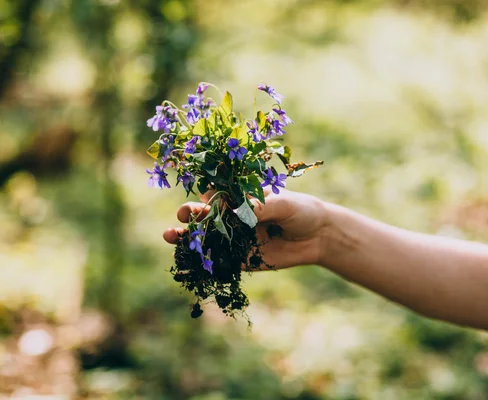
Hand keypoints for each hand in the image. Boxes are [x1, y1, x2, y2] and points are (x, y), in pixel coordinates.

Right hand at [162, 189, 327, 269]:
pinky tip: (187, 263)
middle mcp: (233, 217)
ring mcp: (235, 239)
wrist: (318, 236)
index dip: (203, 197)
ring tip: (169, 236)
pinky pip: (218, 261)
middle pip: (205, 216)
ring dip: (186, 238)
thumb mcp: (283, 204)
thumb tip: (239, 210)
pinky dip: (202, 262)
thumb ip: (261, 206)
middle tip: (182, 216)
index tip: (198, 201)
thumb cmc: (301, 210)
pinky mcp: (240, 260)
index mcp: (240, 198)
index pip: (216, 195)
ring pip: (206, 239)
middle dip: (189, 216)